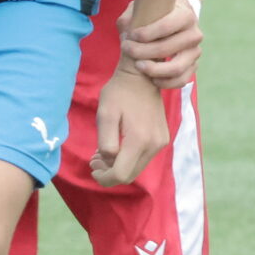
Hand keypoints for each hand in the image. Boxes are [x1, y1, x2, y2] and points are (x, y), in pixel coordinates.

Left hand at [91, 65, 170, 186]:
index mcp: (139, 140)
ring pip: (136, 168)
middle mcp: (154, 145)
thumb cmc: (119, 93)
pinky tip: (116, 147)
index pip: (120, 174)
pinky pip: (143, 158)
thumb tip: (109, 160)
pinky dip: (128, 158)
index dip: (104, 178)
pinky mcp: (162, 139)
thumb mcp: (105, 115)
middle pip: (130, 175)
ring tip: (101, 154)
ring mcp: (160, 142)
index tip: (92, 168)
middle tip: (94, 160)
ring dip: (118, 166)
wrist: (141, 77)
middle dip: (109, 173)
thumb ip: (106, 142)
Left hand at [120, 0, 202, 88]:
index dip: (146, 33)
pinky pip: (181, 80)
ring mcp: (195, 51)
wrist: (173, 18)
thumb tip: (127, 30)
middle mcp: (194, 34)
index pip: (166, 26)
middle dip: (143, 51)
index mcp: (185, 15)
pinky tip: (151, 78)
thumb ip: (132, 16)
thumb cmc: (155, 12)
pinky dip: (165, 82)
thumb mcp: (143, 7)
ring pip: (177, 68)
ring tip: (137, 65)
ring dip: (154, 70)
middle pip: (168, 48)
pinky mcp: (193, 66)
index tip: (131, 35)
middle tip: (126, 48)